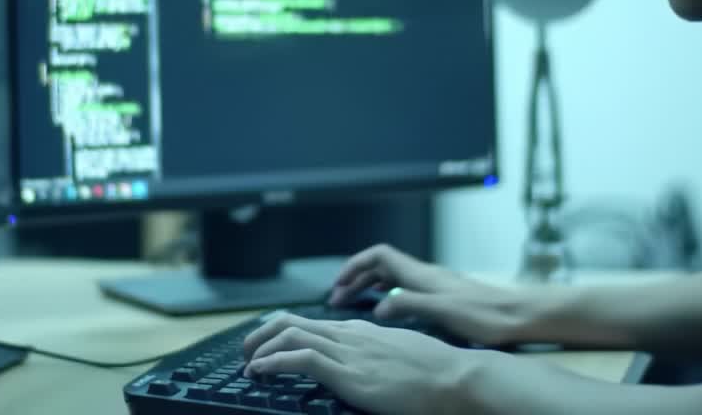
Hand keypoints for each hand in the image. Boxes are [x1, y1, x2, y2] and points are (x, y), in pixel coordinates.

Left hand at [242, 313, 481, 414]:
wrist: (454, 378)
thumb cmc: (436, 372)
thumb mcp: (401, 356)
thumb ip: (378, 356)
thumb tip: (367, 368)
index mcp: (361, 332)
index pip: (312, 324)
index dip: (283, 333)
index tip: (267, 346)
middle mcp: (350, 335)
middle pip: (292, 322)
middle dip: (262, 335)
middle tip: (247, 353)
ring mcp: (348, 351)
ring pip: (290, 335)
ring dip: (260, 348)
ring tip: (247, 365)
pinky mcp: (348, 372)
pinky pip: (299, 359)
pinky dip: (272, 362)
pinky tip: (260, 371)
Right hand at [332, 244, 558, 346]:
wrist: (518, 315)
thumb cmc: (485, 314)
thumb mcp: (443, 312)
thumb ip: (409, 306)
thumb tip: (377, 308)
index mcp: (421, 275)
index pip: (379, 256)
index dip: (355, 266)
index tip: (338, 283)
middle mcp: (425, 275)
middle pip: (381, 266)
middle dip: (356, 278)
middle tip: (337, 298)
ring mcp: (434, 284)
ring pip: (392, 278)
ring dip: (369, 287)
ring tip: (353, 304)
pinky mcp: (442, 296)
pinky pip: (404, 289)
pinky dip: (387, 296)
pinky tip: (387, 312)